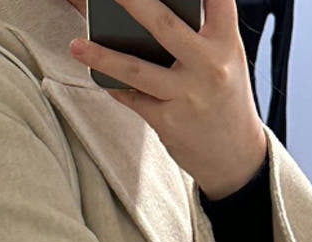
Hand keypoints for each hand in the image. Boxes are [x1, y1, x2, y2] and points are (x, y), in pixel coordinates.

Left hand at [68, 0, 266, 199]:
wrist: (235, 156)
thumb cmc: (224, 98)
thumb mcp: (228, 59)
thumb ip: (203, 32)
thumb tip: (153, 13)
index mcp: (227, 42)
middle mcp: (209, 65)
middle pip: (164, 24)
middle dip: (131, 2)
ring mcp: (187, 95)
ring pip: (136, 69)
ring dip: (101, 55)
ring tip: (76, 44)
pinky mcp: (168, 121)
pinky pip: (131, 98)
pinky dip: (113, 85)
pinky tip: (95, 73)